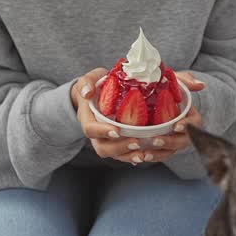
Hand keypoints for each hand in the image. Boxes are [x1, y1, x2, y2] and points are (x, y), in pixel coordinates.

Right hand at [70, 68, 206, 165]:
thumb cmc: (95, 85)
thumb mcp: (90, 79)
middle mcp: (96, 133)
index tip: (117, 130)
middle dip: (119, 148)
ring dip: (129, 155)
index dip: (102, 132)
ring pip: (114, 154)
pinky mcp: (117, 142)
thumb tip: (88, 92)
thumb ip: (87, 83)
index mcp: (87, 119)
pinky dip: (134, 156)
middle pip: (103, 148)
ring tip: (145, 152)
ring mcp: (106, 140)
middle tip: (137, 142)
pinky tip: (148, 154)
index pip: (90, 130)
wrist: (97, 94)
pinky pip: (124, 154)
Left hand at [127, 71, 204, 163]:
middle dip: (170, 143)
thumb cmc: (168, 89)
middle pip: (182, 142)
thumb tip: (201, 85)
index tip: (176, 126)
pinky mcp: (162, 147)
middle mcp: (184, 132)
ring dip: (158, 154)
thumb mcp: (176, 81)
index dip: (187, 126)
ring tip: (145, 154)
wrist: (155, 96)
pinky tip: (139, 157)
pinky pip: (158, 155)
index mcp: (191, 117)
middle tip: (156, 140)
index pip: (194, 123)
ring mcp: (173, 140)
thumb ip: (186, 81)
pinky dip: (150, 156)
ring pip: (170, 151)